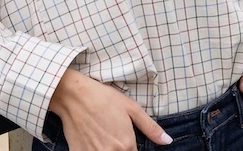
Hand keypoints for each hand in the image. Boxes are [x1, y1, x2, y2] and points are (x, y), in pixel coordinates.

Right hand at [49, 69, 170, 150]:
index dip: (132, 149)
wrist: (74, 96)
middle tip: (114, 135)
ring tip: (104, 137)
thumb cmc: (105, 99)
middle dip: (122, 149)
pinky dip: (94, 150)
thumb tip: (167, 141)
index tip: (128, 142)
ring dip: (109, 150)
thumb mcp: (132, 109)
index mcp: (126, 145)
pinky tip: (93, 141)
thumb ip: (151, 128)